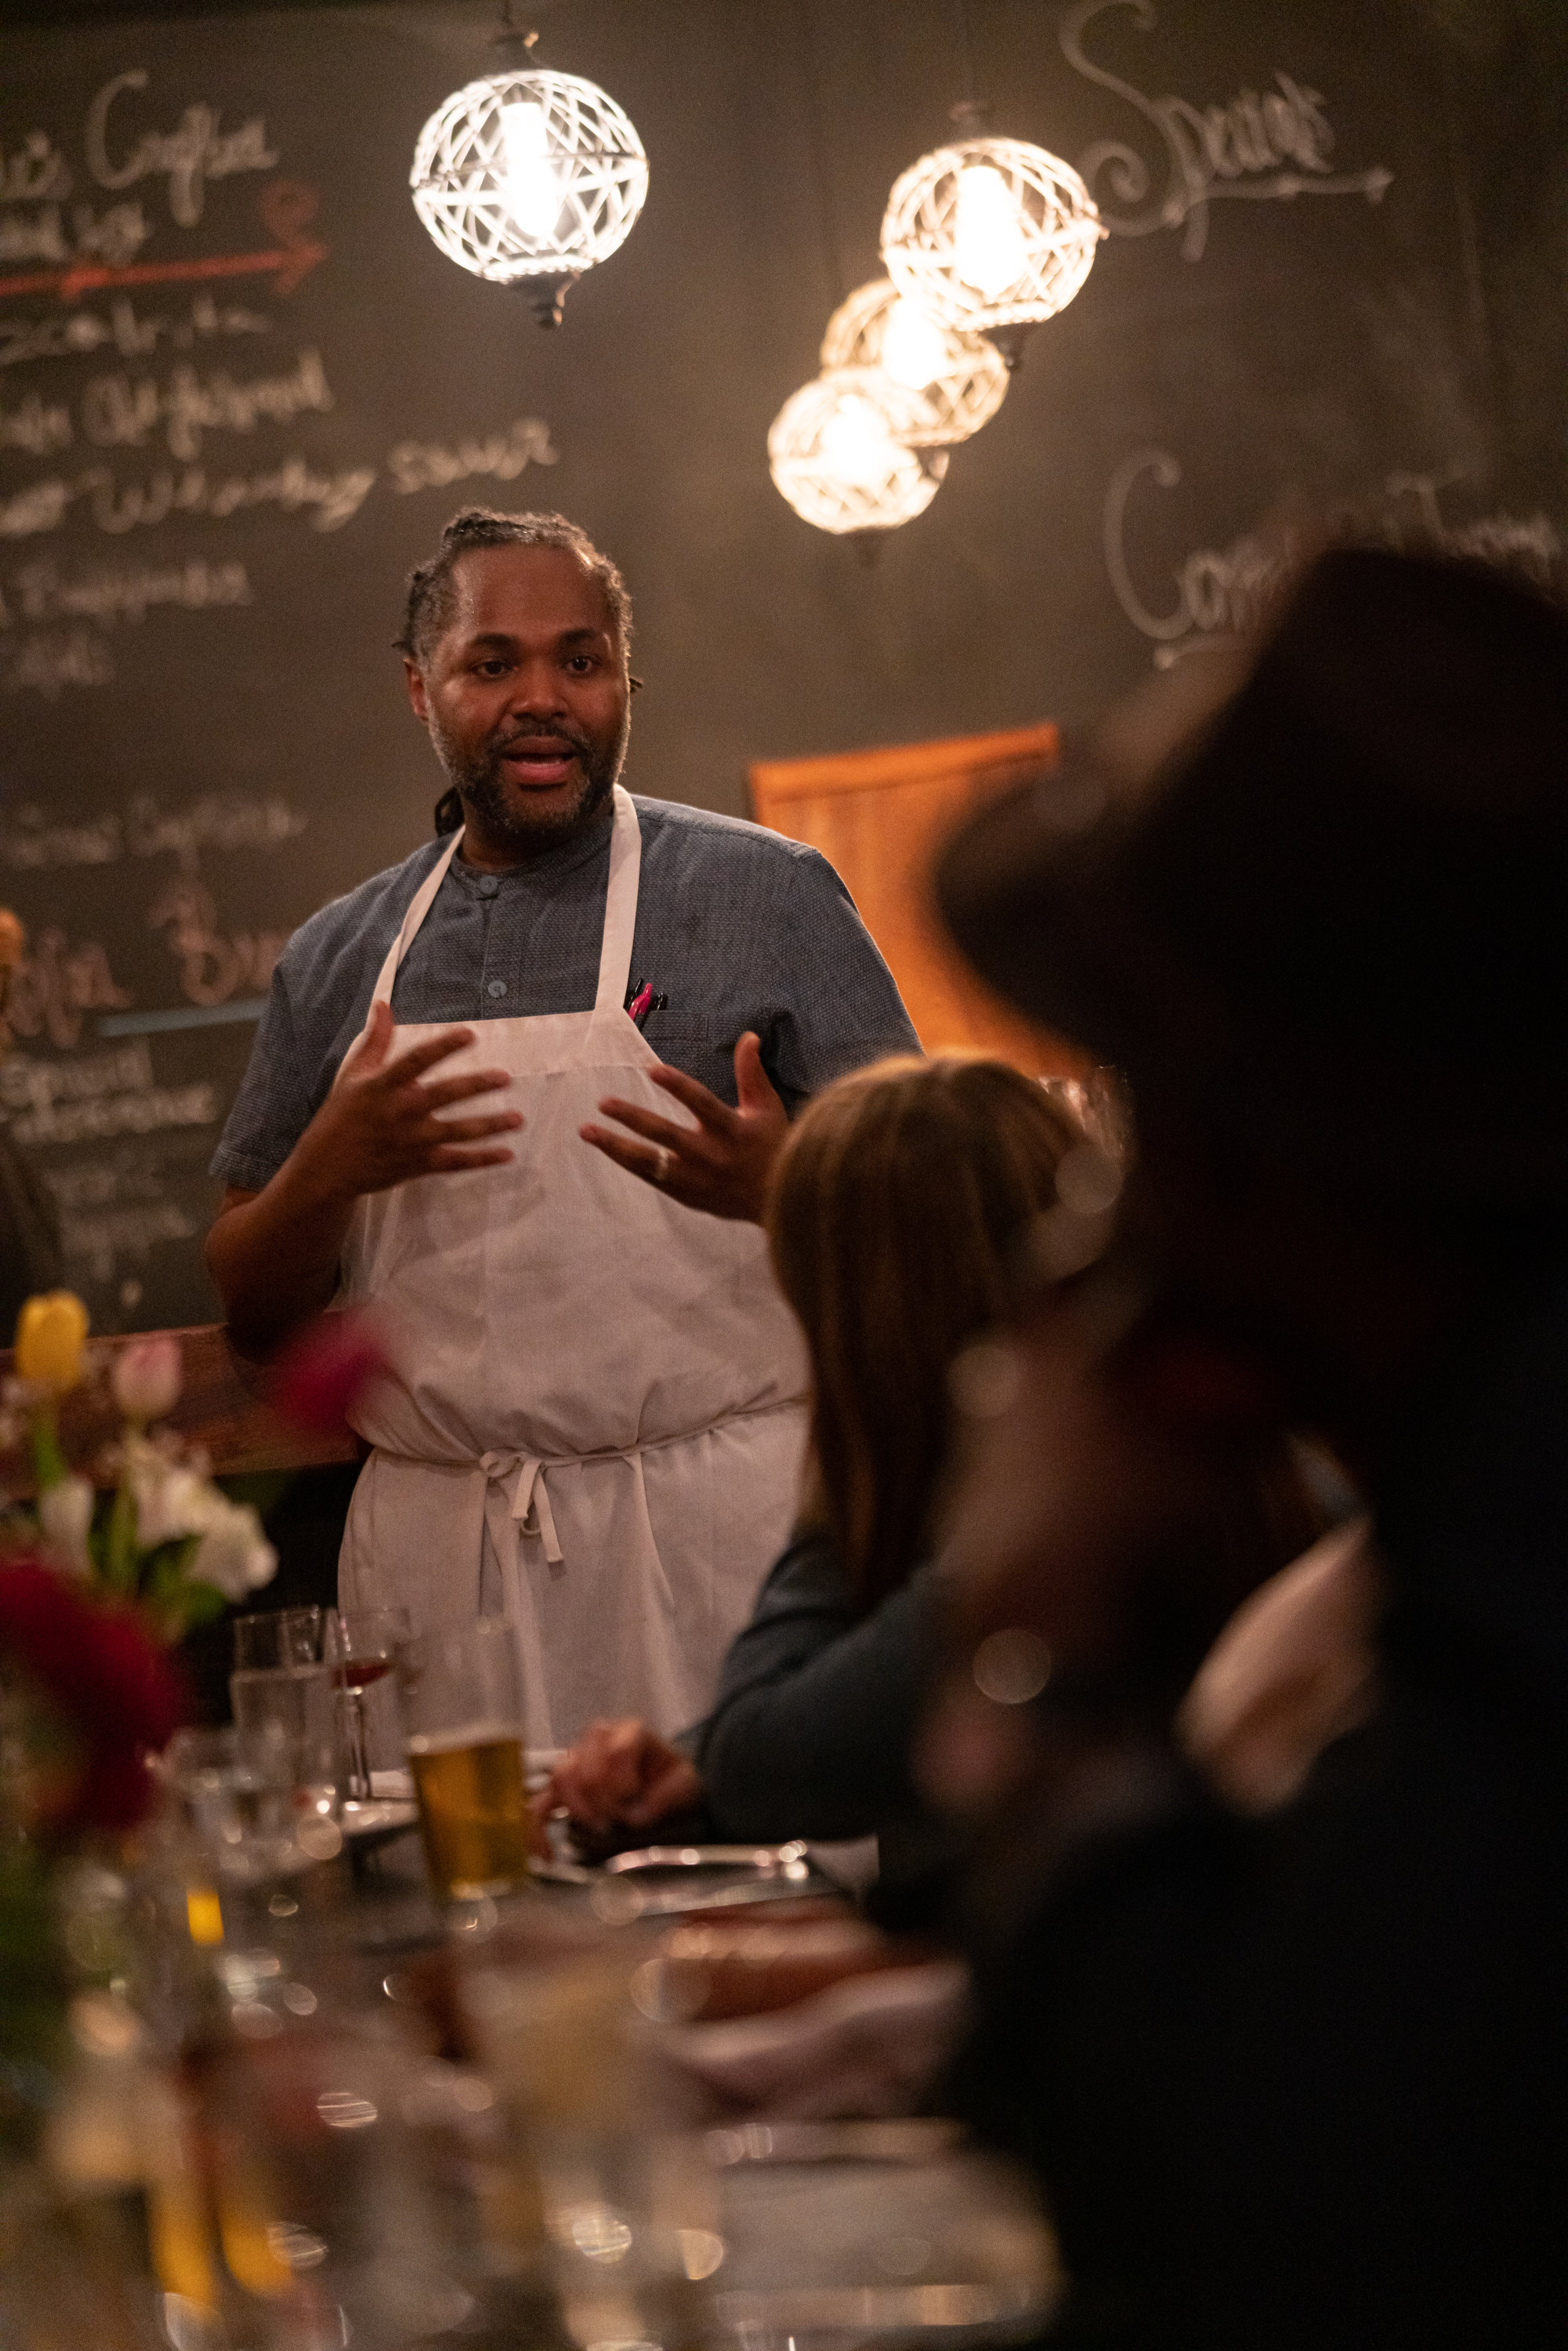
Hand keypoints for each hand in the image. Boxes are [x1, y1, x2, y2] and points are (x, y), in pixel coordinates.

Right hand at [295, 999, 521, 1202]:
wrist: (327, 1167)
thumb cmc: (342, 1114)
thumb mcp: (354, 1073)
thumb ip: (375, 1040)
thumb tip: (382, 1004)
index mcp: (383, 1085)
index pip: (416, 1060)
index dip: (443, 1047)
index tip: (469, 1034)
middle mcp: (399, 1111)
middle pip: (442, 1095)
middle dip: (475, 1085)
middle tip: (505, 1077)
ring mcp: (410, 1141)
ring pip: (455, 1131)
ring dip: (488, 1125)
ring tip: (518, 1118)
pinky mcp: (417, 1165)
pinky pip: (454, 1161)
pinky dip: (481, 1160)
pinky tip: (507, 1154)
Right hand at [547, 1717, 703, 1834]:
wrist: (664, 1791)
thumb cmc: (673, 1783)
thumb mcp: (685, 1785)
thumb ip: (666, 1796)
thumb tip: (635, 1816)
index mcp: (630, 1732)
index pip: (616, 1751)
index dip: (623, 1785)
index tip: (634, 1809)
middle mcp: (597, 1739)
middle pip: (584, 1766)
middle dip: (601, 1803)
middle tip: (618, 1823)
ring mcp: (575, 1760)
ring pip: (561, 1779)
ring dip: (579, 1811)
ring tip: (599, 1830)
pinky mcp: (561, 1789)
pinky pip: (538, 1805)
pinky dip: (538, 1829)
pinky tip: (548, 1854)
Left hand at [579, 1031, 788, 1221]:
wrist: (778, 1202)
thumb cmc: (773, 1146)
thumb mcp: (767, 1108)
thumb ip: (751, 1073)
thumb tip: (748, 1036)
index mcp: (732, 1129)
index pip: (701, 1103)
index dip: (677, 1086)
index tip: (652, 1070)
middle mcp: (710, 1154)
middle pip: (665, 1134)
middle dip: (632, 1117)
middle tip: (604, 1103)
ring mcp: (694, 1178)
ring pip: (648, 1162)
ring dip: (615, 1146)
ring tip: (586, 1130)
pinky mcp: (685, 1194)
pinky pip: (650, 1177)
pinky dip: (627, 1163)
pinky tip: (606, 1148)